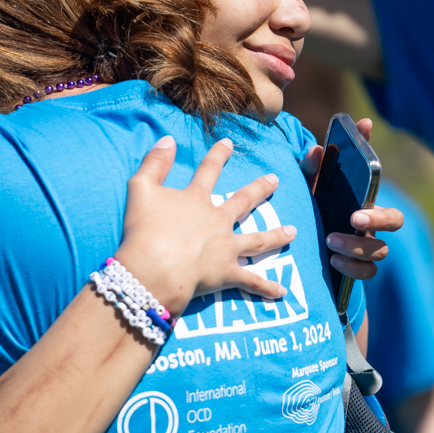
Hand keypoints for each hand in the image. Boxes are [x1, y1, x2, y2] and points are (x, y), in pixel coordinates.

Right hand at [114, 136, 296, 316]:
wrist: (154, 268)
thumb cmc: (144, 230)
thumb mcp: (140, 188)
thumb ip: (153, 162)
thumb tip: (168, 140)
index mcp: (197, 200)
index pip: (209, 171)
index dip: (218, 155)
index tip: (229, 143)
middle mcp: (218, 220)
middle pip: (244, 201)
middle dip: (260, 189)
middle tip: (275, 180)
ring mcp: (226, 247)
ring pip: (258, 239)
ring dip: (276, 235)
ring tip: (293, 232)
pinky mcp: (227, 273)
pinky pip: (251, 281)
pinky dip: (266, 287)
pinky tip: (282, 292)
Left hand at [298, 118, 403, 279]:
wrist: (299, 243)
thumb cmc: (311, 209)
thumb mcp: (308, 189)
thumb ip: (312, 168)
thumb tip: (316, 149)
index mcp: (366, 205)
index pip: (386, 199)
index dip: (380, 195)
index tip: (357, 209)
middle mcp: (372, 228)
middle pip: (395, 223)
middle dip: (377, 220)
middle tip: (353, 219)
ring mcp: (367, 249)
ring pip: (380, 251)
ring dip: (356, 246)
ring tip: (330, 241)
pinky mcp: (357, 268)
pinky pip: (367, 272)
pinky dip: (352, 267)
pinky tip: (333, 261)